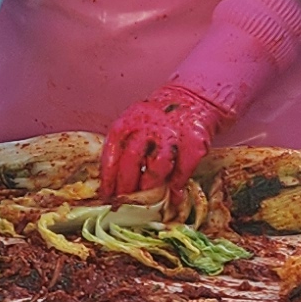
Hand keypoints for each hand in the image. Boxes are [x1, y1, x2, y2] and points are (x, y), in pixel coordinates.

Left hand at [100, 78, 232, 201]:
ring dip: (149, 186)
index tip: (107, 194)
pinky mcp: (193, 144)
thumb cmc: (157, 118)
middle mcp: (149, 127)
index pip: (112, 152)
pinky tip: (173, 197)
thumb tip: (112, 182)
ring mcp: (172, 136)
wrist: (192, 99)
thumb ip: (124, 147)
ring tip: (145, 201)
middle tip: (124, 201)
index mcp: (129, 122)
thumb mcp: (135, 123)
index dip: (108, 177)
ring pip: (157, 166)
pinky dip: (177, 187)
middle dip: (126, 185)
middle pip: (132, 160)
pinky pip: (182, 171)